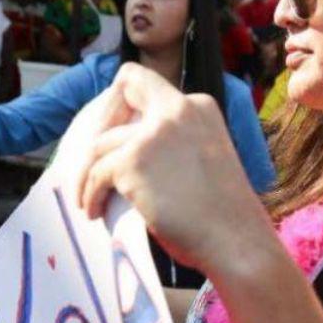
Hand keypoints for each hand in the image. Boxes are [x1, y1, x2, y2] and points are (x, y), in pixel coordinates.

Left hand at [76, 63, 274, 274]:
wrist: (234, 240)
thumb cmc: (222, 213)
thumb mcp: (204, 157)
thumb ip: (174, 141)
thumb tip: (127, 149)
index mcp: (199, 105)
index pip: (146, 82)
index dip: (122, 103)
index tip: (113, 134)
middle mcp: (178, 108)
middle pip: (121, 91)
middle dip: (99, 123)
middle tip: (93, 163)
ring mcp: (153, 133)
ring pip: (100, 144)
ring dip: (87, 173)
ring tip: (87, 199)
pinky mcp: (133, 161)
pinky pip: (96, 174)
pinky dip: (90, 194)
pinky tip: (93, 211)